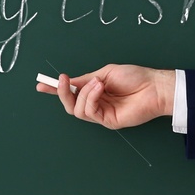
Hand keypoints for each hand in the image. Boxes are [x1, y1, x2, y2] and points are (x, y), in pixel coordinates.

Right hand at [37, 64, 173, 129]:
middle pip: (70, 105)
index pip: (72, 92)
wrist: (154, 86)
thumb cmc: (135, 77)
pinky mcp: (108, 121)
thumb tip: (69, 82)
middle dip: (62, 92)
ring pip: (78, 109)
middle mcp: (96, 103)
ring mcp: (102, 114)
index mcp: (95, 91)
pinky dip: (91, 98)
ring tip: (97, 82)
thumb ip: (86, 80)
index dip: (55, 90)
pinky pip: (89, 112)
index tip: (41, 85)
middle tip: (62, 80)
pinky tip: (100, 88)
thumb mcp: (105, 73)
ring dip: (83, 93)